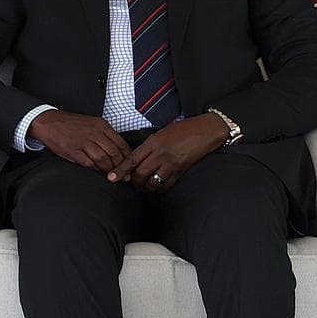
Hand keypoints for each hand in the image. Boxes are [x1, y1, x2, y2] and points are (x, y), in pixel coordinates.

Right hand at [28, 109, 129, 171]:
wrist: (48, 121)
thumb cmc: (71, 125)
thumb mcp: (91, 124)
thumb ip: (105, 137)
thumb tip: (120, 155)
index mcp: (101, 125)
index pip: (122, 144)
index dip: (128, 159)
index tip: (130, 167)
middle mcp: (94, 132)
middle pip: (114, 154)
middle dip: (121, 168)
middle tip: (123, 177)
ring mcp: (83, 141)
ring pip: (103, 160)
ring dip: (109, 171)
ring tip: (111, 177)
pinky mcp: (73, 150)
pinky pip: (89, 164)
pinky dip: (95, 170)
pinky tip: (97, 173)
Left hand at [108, 115, 229, 191]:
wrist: (205, 132)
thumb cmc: (183, 129)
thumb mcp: (160, 133)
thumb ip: (149, 146)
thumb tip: (137, 158)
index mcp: (153, 142)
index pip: (132, 159)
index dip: (120, 170)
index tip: (111, 178)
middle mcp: (160, 154)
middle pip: (140, 173)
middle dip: (133, 181)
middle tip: (131, 182)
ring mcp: (171, 164)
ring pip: (152, 182)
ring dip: (146, 186)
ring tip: (143, 186)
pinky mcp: (181, 172)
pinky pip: (166, 185)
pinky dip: (159, 188)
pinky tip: (156, 186)